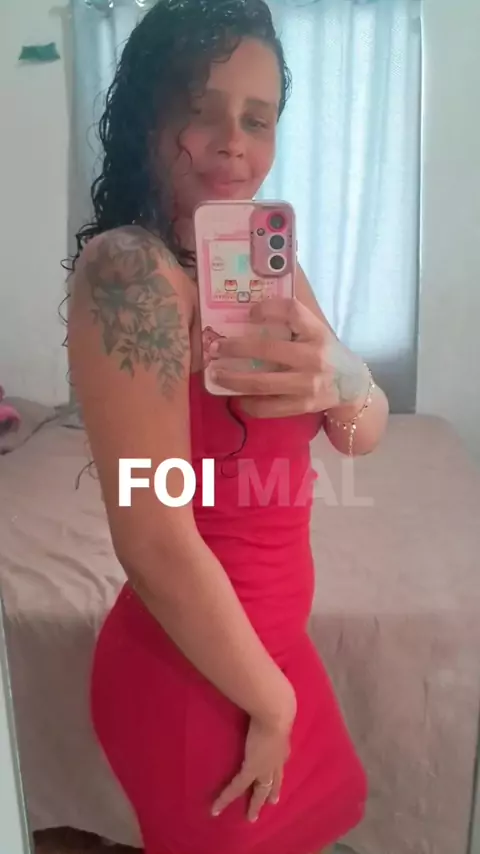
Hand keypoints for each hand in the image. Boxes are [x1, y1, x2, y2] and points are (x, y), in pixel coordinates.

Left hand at [208, 297, 369, 417]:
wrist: (352, 387)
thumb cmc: (326, 354)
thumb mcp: (317, 333)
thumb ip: (292, 324)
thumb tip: (248, 313)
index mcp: (317, 333)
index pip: (293, 311)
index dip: (268, 308)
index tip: (249, 313)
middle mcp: (314, 357)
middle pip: (267, 349)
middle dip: (235, 348)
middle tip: (214, 348)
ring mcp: (308, 385)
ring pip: (262, 383)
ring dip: (233, 379)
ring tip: (215, 374)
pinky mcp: (302, 406)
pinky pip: (268, 407)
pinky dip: (248, 403)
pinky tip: (237, 397)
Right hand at [212, 710, 294, 822]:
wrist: (275, 712)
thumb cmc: (274, 704)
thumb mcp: (274, 709)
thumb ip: (270, 707)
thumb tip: (268, 696)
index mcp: (282, 744)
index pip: (280, 760)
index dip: (277, 769)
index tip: (276, 773)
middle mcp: (277, 759)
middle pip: (274, 781)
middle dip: (272, 793)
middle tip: (272, 803)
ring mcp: (265, 767)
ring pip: (261, 790)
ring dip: (256, 803)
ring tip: (252, 816)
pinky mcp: (251, 770)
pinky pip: (236, 788)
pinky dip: (225, 798)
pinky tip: (216, 808)